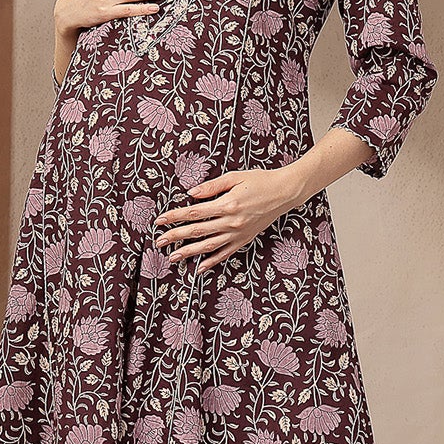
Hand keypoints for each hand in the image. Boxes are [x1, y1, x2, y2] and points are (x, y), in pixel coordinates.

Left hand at [153, 167, 303, 272]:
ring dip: (189, 252)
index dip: (175, 217)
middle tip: (159, 241)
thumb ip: (212, 186)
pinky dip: (212, 261)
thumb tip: (191, 194)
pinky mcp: (245, 239)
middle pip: (197, 231)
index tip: (160, 220)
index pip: (194, 212)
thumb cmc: (261, 181)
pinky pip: (225, 253)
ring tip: (173, 257)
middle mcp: (231, 222)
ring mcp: (238, 233)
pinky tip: (199, 267)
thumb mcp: (235, 177)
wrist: (285, 192)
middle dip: (175, 236)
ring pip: (208, 246)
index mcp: (227, 204)